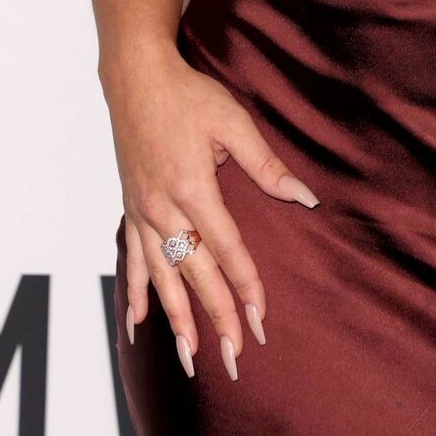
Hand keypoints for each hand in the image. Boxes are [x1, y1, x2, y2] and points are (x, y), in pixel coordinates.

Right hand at [105, 39, 320, 380]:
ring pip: (162, 277)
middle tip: (235, 357)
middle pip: (196, 273)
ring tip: (191, 357)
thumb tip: (305, 197)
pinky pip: (132, 260)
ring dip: (178, 319)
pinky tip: (139, 326)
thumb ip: (268, 165)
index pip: (227, 249)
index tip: (262, 319)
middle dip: (217, 318)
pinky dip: (137, 294)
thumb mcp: (234, 122)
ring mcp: (143, 212)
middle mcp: (163, 208)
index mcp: (193, 188)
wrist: (136, 78)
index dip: (246, 287)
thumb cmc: (189, 95)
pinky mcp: (130, 209)